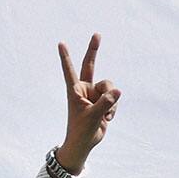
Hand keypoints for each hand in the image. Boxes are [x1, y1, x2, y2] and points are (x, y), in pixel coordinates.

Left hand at [55, 34, 120, 173]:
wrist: (85, 143)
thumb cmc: (82, 130)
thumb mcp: (93, 117)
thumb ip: (105, 103)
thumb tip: (118, 90)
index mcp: (74, 91)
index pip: (70, 70)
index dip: (66, 57)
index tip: (60, 43)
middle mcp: (84, 89)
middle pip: (91, 65)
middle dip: (94, 50)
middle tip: (97, 34)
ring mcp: (94, 94)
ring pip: (110, 86)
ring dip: (111, 101)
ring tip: (104, 114)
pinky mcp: (103, 100)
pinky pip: (115, 98)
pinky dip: (113, 108)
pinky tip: (106, 118)